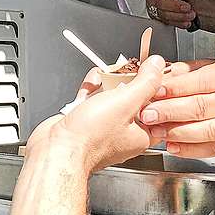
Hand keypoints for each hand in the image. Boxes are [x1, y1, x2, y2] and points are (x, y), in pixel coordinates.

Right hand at [26, 57, 168, 173]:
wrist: (57, 148)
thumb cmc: (90, 138)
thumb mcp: (125, 102)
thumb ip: (145, 83)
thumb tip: (158, 66)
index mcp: (141, 135)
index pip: (157, 107)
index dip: (152, 87)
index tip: (146, 71)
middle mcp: (123, 134)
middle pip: (132, 99)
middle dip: (124, 82)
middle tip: (121, 73)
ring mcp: (103, 128)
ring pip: (111, 98)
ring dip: (105, 84)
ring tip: (101, 79)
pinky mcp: (86, 123)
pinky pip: (92, 102)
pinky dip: (89, 91)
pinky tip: (88, 88)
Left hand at [139, 59, 214, 157]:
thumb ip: (187, 70)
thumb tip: (161, 73)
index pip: (200, 82)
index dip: (175, 88)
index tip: (154, 91)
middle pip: (200, 107)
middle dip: (170, 112)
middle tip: (148, 114)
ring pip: (206, 131)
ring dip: (178, 133)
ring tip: (157, 131)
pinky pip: (213, 148)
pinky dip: (191, 150)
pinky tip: (173, 146)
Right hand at [141, 0, 197, 28]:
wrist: (191, 4)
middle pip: (156, 2)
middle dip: (173, 5)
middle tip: (186, 6)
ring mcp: (154, 9)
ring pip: (162, 14)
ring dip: (178, 15)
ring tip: (190, 13)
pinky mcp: (159, 19)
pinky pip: (166, 22)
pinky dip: (178, 22)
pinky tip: (186, 20)